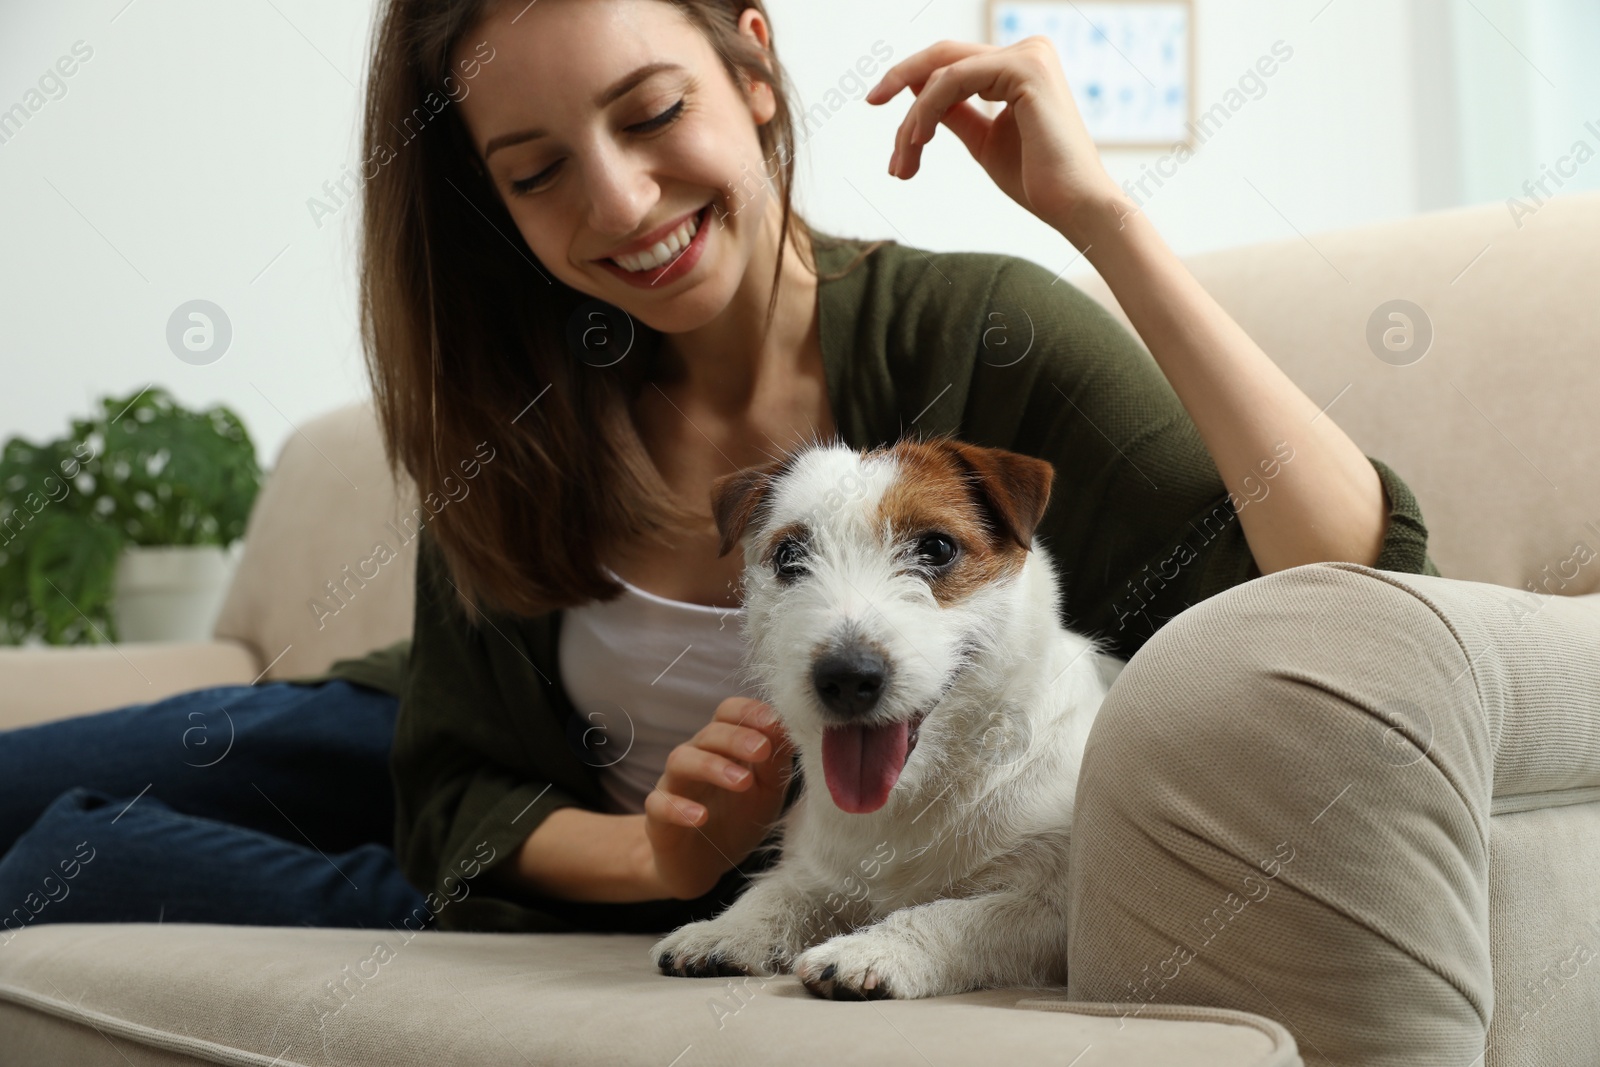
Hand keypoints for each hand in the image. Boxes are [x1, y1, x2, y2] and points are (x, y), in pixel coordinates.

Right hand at [643, 696, 795, 900]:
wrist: (701, 865)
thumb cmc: (735, 820)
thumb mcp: (766, 792)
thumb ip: (776, 763)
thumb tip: (790, 730)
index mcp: (722, 746)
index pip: (728, 713)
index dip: (748, 712)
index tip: (774, 721)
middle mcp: (694, 757)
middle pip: (708, 734)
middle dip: (736, 738)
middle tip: (762, 751)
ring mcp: (673, 785)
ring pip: (681, 761)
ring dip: (712, 766)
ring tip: (742, 782)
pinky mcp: (657, 817)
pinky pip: (659, 805)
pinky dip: (679, 808)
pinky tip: (701, 817)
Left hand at [865, 36, 1124, 241]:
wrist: (1075, 208)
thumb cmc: (1037, 182)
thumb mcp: (983, 141)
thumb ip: (953, 112)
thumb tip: (917, 90)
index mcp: (1021, 65)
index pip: (953, 63)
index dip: (912, 82)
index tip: (879, 109)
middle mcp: (1029, 50)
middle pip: (944, 56)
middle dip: (901, 80)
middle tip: (870, 101)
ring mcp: (1029, 55)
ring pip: (943, 74)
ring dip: (913, 119)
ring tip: (903, 161)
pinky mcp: (1026, 68)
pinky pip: (953, 83)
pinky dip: (927, 112)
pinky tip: (917, 144)